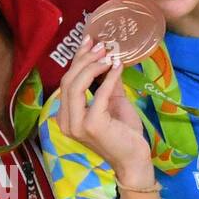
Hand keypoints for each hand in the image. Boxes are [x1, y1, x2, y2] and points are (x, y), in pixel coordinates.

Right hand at [55, 37, 152, 186]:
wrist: (133, 159)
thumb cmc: (123, 134)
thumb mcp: (112, 103)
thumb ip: (106, 84)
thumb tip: (108, 58)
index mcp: (66, 116)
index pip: (67, 82)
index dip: (77, 59)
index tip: (88, 40)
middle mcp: (65, 121)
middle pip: (68, 81)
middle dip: (84, 59)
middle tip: (102, 45)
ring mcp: (76, 125)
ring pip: (75, 86)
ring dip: (93, 66)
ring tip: (109, 54)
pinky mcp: (91, 126)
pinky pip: (98, 94)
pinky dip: (109, 78)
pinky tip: (118, 66)